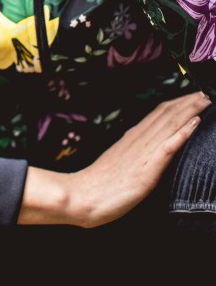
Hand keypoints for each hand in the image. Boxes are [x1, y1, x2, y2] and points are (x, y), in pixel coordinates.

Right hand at [19, 92, 208, 226]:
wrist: (81, 196)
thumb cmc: (99, 186)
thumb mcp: (118, 164)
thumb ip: (133, 153)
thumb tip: (146, 150)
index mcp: (133, 138)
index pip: (160, 113)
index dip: (180, 102)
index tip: (196, 93)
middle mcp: (139, 139)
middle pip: (169, 114)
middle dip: (190, 101)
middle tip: (208, 88)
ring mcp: (143, 153)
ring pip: (171, 124)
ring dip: (191, 110)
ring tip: (207, 98)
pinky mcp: (146, 169)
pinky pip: (168, 147)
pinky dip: (183, 132)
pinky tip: (195, 123)